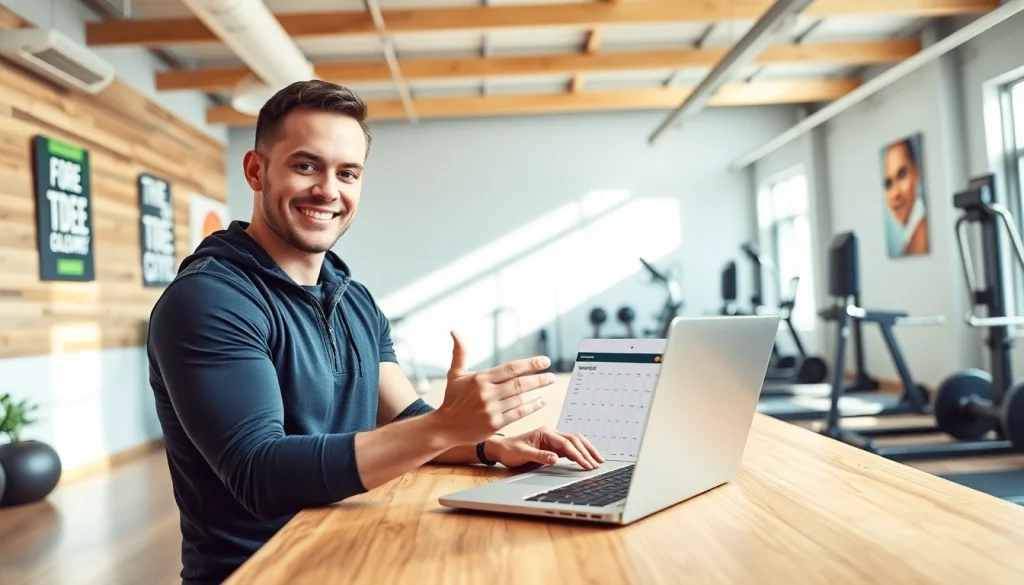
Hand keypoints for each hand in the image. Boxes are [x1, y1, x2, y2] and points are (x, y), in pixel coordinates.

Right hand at [433, 331, 555, 444]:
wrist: (445, 428)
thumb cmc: (452, 399)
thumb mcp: (455, 374)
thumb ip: (459, 352)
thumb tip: (454, 331)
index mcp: (480, 379)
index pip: (511, 368)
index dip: (530, 364)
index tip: (545, 361)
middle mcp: (487, 393)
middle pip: (519, 383)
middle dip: (539, 378)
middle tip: (552, 375)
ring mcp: (491, 410)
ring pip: (520, 398)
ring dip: (537, 391)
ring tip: (548, 384)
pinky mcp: (495, 424)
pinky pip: (518, 414)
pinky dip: (532, 407)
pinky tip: (541, 401)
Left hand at [486, 427, 604, 469]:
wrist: (501, 449)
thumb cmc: (510, 450)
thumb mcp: (522, 454)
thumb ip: (539, 456)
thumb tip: (556, 459)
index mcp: (545, 433)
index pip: (566, 443)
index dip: (577, 454)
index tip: (586, 464)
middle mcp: (551, 433)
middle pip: (574, 440)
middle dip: (587, 451)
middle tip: (597, 464)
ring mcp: (553, 439)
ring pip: (575, 442)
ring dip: (587, 450)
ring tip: (598, 460)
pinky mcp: (553, 446)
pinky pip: (570, 448)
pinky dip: (580, 453)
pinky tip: (587, 459)